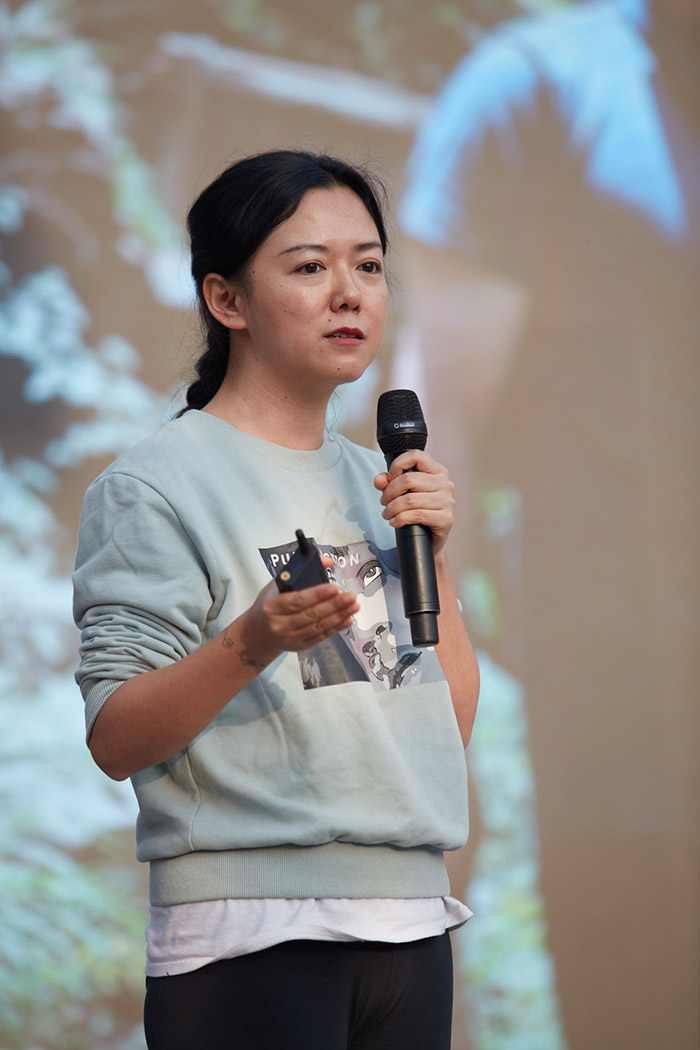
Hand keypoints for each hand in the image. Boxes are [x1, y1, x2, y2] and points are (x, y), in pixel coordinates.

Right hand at [240, 556, 358, 665]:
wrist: (258, 632)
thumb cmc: (269, 605)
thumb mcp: (276, 585)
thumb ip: (300, 571)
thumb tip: (325, 561)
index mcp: (273, 606)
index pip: (297, 600)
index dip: (317, 594)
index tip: (333, 587)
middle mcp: (280, 624)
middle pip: (312, 614)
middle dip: (334, 605)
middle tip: (349, 596)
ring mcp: (290, 637)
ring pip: (319, 626)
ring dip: (339, 615)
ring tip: (353, 605)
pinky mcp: (300, 646)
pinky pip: (321, 636)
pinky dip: (336, 628)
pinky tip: (347, 619)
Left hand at [374, 450, 454, 554]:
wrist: (429, 539)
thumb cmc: (417, 511)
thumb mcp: (401, 493)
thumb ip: (389, 483)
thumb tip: (380, 480)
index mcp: (437, 471)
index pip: (416, 456)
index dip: (398, 465)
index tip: (389, 478)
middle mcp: (445, 484)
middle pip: (409, 479)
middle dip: (390, 492)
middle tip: (384, 502)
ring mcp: (448, 502)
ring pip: (410, 499)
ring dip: (392, 508)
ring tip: (387, 514)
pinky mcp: (446, 519)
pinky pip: (417, 515)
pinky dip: (400, 519)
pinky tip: (395, 522)